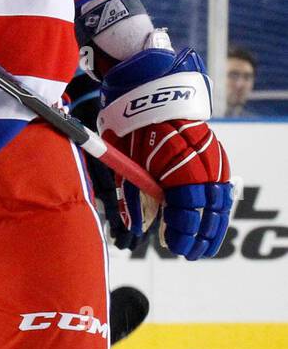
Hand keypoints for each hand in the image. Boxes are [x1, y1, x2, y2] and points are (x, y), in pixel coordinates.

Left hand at [99, 47, 232, 259]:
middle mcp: (203, 169)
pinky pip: (222, 187)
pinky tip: (211, 218)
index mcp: (179, 174)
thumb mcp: (126, 166)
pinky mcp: (216, 154)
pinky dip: (217, 207)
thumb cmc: (131, 131)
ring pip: (221, 203)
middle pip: (208, 214)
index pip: (187, 216)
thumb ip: (135, 199)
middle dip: (200, 237)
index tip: (173, 248)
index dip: (181, 235)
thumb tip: (140, 229)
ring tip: (204, 244)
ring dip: (213, 226)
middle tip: (189, 254)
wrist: (149, 94)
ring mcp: (213, 161)